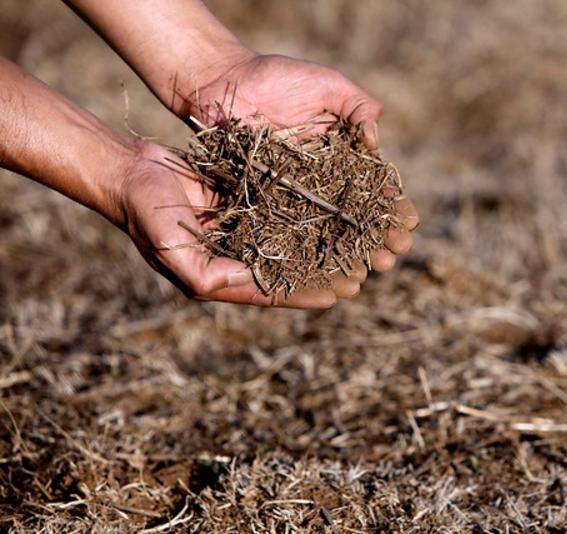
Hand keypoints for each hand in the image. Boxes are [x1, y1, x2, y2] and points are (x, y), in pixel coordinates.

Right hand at [120, 141, 358, 307]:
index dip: (307, 294)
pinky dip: (304, 212)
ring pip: (288, 240)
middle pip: (287, 268)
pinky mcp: (243, 201)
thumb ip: (207, 274)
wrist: (130, 171)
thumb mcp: (172, 251)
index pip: (272, 290)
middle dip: (323, 272)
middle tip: (362, 272)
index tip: (341, 294)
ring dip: (320, 242)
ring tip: (357, 243)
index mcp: (220, 276)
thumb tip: (252, 278)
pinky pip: (279, 210)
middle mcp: (235, 255)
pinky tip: (332, 209)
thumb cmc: (146, 214)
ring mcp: (240, 228)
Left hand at [178, 52, 418, 294]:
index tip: (409, 222)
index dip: (393, 205)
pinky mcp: (266, 201)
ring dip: (351, 249)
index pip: (375, 185)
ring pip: (328, 227)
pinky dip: (308, 247)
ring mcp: (295, 193)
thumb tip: (376, 139)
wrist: (222, 83)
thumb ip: (357, 106)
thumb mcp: (328, 85)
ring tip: (371, 269)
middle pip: (356, 213)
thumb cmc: (277, 78)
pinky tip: (326, 266)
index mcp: (343, 154)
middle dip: (378, 236)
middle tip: (394, 255)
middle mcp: (323, 179)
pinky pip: (290, 227)